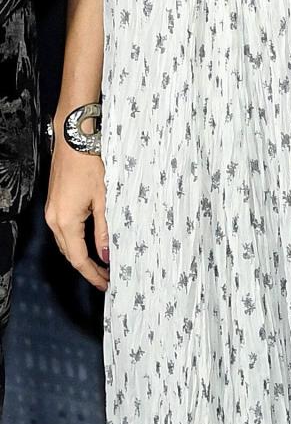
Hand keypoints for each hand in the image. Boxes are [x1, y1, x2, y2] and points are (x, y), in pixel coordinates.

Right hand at [45, 132, 108, 291]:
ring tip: (100, 264)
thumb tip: (106, 254)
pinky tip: (89, 242)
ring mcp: (52, 212)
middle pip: (69, 253)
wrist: (74, 139)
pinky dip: (76, 241)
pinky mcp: (54, 204)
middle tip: (106, 278)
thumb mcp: (103, 198)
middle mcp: (54, 220)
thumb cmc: (91, 165)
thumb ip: (104, 228)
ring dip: (81, 255)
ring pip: (66, 243)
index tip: (105, 284)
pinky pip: (64, 230)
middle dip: (87, 268)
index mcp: (65, 221)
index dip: (92, 274)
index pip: (78, 258)